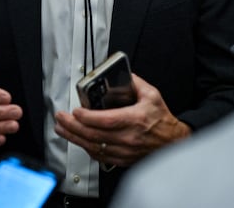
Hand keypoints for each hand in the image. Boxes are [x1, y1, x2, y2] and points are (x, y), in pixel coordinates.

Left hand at [54, 74, 189, 166]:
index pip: (106, 120)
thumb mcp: (152, 95)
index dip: (87, 117)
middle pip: (93, 135)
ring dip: (74, 138)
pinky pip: (99, 156)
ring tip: (61, 129)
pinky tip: (78, 140)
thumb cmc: (163, 121)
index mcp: (135, 120)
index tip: (76, 111)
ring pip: (93, 147)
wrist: (173, 143)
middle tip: (60, 118)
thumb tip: (123, 74)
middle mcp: (127, 138)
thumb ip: (135, 83)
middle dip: (72, 126)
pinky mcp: (121, 159)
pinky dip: (86, 148)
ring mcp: (124, 151)